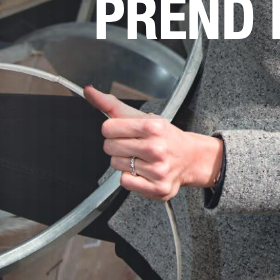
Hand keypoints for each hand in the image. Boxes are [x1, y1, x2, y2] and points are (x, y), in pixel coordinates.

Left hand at [84, 85, 223, 201]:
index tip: (122, 131)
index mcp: (152, 126)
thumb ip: (112, 104)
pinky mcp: (157, 188)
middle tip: (133, 145)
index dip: (112, 130)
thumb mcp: (142, 116)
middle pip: (109, 147)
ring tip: (140, 158)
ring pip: (116, 165)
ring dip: (124, 161)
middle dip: (117, 145)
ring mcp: (157, 170)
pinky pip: (125, 182)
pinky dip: (130, 177)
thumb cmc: (164, 136)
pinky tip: (143, 171)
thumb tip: (89, 90)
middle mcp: (156, 148)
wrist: (190, 157)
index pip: (108, 128)